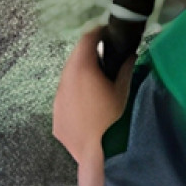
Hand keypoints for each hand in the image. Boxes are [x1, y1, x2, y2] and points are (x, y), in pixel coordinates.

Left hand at [53, 25, 131, 167]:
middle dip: (88, 56)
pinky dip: (75, 99)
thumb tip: (130, 54)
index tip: (106, 32)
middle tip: (104, 59)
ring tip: (96, 86)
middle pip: (75, 60)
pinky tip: (88, 109)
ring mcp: (57, 100)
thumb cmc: (113, 119)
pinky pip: (65, 101)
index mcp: (81, 69)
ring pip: (67, 81)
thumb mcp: (123, 92)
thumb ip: (125, 69)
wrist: (96, 153)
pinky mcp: (55, 118)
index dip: (97, 32)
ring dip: (80, 78)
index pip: (86, 40)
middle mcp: (64, 81)